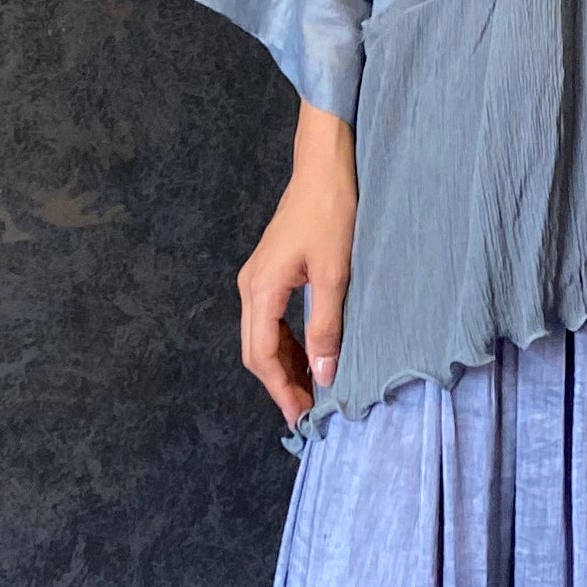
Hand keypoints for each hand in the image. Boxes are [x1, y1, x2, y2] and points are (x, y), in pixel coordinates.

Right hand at [239, 102, 356, 420]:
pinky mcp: (270, 272)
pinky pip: (270, 320)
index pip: (262, 356)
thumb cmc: (332, 212)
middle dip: (281, 384)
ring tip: (312, 391)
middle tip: (310, 414)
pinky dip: (286, 344)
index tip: (302, 419)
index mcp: (261, 288)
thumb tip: (324, 373)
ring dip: (284, 366)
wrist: (325, 166)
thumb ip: (325, 325)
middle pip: (256, 351)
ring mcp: (257, 278)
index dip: (281, 391)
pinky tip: (308, 356)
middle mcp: (250, 286)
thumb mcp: (335, 273)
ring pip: (262, 337)